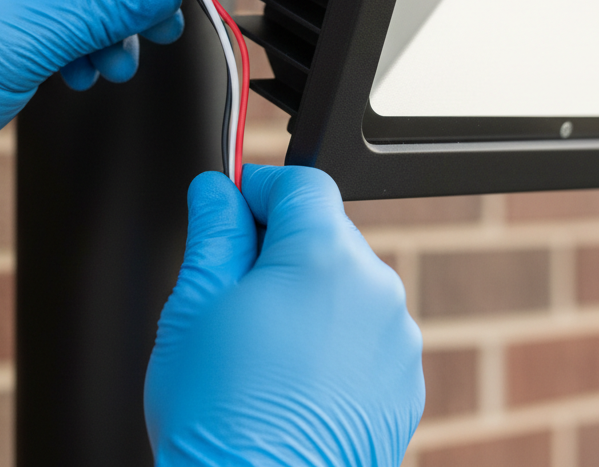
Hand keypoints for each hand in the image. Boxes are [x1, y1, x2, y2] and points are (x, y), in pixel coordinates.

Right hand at [145, 165, 423, 466]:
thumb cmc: (219, 416)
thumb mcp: (195, 303)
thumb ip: (213, 229)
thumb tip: (218, 189)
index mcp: (324, 256)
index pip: (301, 182)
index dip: (258, 187)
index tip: (230, 203)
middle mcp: (376, 290)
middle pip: (324, 232)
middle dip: (278, 245)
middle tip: (230, 289)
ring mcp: (396, 342)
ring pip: (343, 284)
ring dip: (306, 293)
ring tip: (258, 346)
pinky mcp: (402, 386)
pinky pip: (363, 334)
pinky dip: (331, 339)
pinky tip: (289, 377)